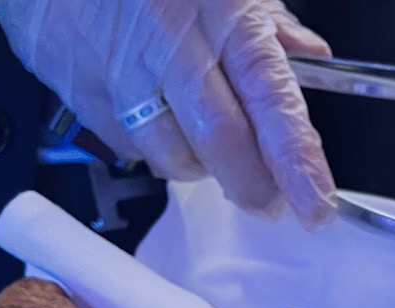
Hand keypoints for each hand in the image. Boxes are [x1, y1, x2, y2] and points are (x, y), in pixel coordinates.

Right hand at [0, 0, 336, 225]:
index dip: (296, 157)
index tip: (315, 203)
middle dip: (251, 185)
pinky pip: (126, 143)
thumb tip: (308, 55)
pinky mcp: (79, 89)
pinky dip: (152, 147)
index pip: (270, 95)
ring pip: (170, 152)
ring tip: (208, 148)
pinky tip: (156, 120)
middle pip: (220, 139)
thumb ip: (265, 19)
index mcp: (219, 11)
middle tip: (269, 202)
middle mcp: (169, 43)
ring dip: (200, 166)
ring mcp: (119, 70)